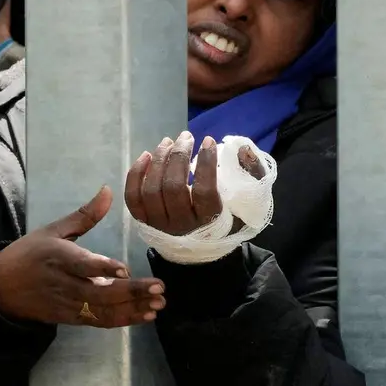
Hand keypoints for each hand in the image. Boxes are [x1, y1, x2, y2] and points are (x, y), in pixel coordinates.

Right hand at [0, 186, 165, 327]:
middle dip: (131, 292)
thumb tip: (108, 191)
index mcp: (58, 256)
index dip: (103, 268)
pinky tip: (144, 315)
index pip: (82, 264)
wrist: (1, 287)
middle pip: (99, 292)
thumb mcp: (53, 230)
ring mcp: (67, 304)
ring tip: (159, 304)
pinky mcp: (70, 318)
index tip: (125, 269)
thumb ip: (84, 215)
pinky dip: (123, 320)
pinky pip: (99, 322)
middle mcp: (63, 283)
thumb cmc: (30, 253)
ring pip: (103, 311)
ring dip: (133, 309)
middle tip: (159, 288)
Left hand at [124, 131, 264, 235]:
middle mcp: (181, 225)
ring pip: (152, 190)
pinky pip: (133, 197)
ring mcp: (159, 224)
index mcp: (209, 221)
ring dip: (158, 160)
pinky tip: (146, 155)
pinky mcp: (143, 221)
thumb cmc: (228, 217)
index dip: (206, 163)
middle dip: (178, 156)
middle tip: (186, 136)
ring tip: (168, 141)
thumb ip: (252, 173)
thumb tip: (242, 149)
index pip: (204, 190)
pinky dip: (135, 174)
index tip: (208, 140)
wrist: (201, 249)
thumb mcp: (248, 201)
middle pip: (173, 187)